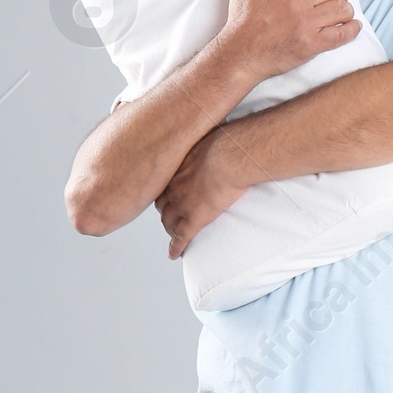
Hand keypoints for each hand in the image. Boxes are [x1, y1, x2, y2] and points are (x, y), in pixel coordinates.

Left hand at [155, 125, 253, 257]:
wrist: (230, 157)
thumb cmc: (225, 143)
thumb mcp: (208, 138)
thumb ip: (205, 145)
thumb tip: (215, 138)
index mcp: (176, 169)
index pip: (163, 185)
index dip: (164, 193)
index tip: (167, 196)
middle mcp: (174, 187)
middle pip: (162, 205)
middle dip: (164, 212)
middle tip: (168, 216)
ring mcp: (182, 205)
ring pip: (169, 222)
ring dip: (170, 229)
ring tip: (173, 235)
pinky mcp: (195, 218)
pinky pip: (181, 237)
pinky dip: (176, 247)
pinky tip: (174, 254)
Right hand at [219, 0, 359, 81]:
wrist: (240, 55)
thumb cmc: (241, 20)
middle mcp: (296, 1)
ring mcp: (306, 23)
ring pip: (341, 9)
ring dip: (345, 10)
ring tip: (342, 12)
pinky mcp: (312, 44)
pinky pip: (342, 34)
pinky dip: (352, 30)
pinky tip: (353, 26)